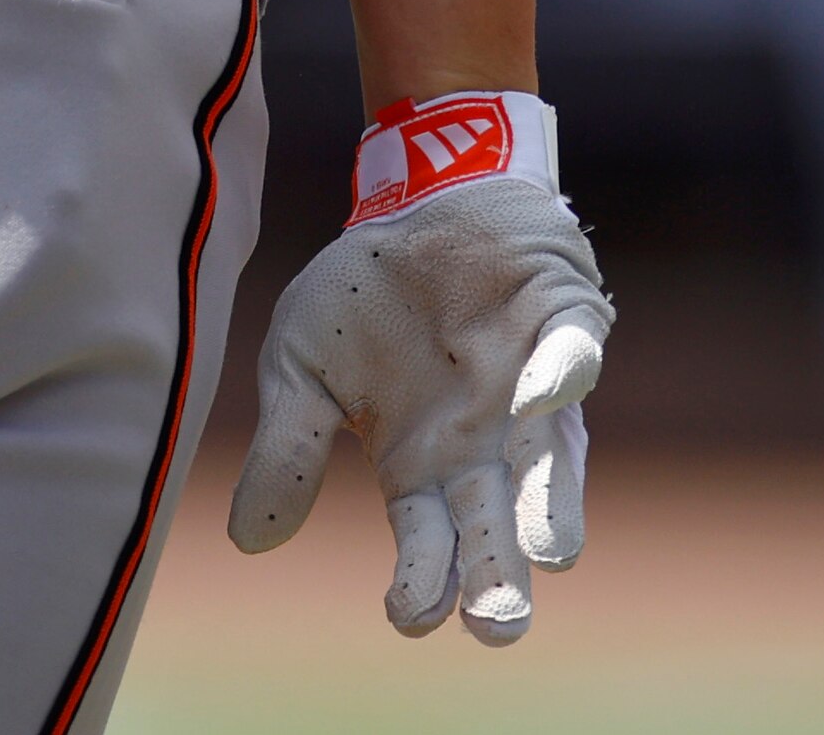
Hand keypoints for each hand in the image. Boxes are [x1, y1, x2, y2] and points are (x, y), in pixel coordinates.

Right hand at [226, 97, 612, 642]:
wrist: (414, 199)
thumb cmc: (364, 294)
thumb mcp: (300, 364)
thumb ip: (287, 447)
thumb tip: (250, 542)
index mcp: (421, 466)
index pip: (428, 542)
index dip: (424, 580)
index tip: (414, 615)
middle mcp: (484, 444)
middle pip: (494, 523)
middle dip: (497, 575)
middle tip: (499, 624)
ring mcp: (528, 386)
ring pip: (549, 459)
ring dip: (550, 503)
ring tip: (549, 554)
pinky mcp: (562, 321)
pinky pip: (573, 350)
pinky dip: (563, 374)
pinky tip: (544, 396)